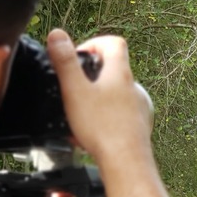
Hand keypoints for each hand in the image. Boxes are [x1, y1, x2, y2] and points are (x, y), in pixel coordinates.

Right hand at [46, 28, 152, 165]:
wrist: (125, 161)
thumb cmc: (102, 128)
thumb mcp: (74, 90)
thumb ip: (65, 62)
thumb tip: (57, 35)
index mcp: (120, 73)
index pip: (114, 42)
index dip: (95, 43)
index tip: (79, 56)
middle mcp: (133, 88)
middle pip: (114, 69)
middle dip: (92, 75)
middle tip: (75, 87)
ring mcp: (139, 107)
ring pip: (116, 94)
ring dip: (98, 99)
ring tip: (80, 114)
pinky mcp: (138, 126)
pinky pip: (120, 115)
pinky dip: (105, 118)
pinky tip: (92, 132)